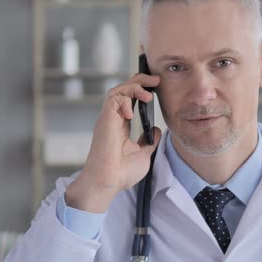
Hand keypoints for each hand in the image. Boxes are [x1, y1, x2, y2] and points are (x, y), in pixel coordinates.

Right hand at [65, 73, 161, 212]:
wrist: (109, 181)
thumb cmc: (121, 172)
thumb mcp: (143, 154)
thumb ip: (149, 141)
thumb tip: (156, 129)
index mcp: (121, 126)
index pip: (130, 101)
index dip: (141, 91)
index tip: (156, 88)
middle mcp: (114, 120)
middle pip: (123, 90)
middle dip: (140, 81)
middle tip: (155, 80)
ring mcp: (109, 119)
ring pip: (118, 90)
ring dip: (134, 86)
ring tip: (149, 93)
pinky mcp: (105, 119)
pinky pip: (113, 98)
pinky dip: (125, 98)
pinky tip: (132, 111)